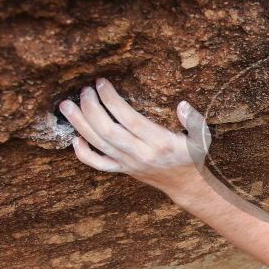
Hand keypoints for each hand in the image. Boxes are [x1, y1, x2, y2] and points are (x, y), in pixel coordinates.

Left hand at [58, 78, 211, 196]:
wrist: (185, 185)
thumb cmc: (192, 156)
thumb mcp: (202, 138)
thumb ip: (194, 120)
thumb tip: (182, 105)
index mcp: (160, 143)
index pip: (129, 119)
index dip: (112, 100)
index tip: (101, 83)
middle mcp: (141, 154)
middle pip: (107, 130)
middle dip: (91, 108)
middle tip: (85, 90)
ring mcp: (128, 163)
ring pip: (97, 144)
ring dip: (79, 124)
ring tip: (67, 105)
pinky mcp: (122, 170)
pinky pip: (98, 164)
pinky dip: (83, 153)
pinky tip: (75, 137)